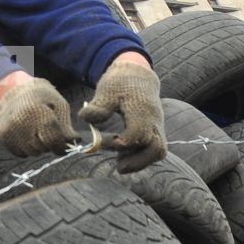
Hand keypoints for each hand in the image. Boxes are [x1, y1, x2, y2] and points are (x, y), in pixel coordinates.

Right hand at [0, 77, 76, 157]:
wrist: (17, 91)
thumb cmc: (43, 99)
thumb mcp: (60, 107)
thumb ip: (67, 127)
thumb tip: (74, 143)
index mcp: (36, 111)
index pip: (52, 140)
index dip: (61, 147)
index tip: (63, 147)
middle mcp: (20, 121)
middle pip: (43, 148)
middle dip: (49, 145)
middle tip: (48, 132)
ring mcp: (9, 129)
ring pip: (32, 152)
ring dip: (38, 147)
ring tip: (37, 131)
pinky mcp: (2, 136)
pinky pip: (21, 153)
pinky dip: (26, 148)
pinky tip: (27, 134)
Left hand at [80, 53, 165, 172]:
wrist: (138, 76)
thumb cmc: (121, 84)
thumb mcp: (107, 90)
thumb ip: (99, 106)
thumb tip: (84, 118)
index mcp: (142, 110)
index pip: (138, 133)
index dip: (121, 142)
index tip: (102, 142)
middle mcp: (154, 121)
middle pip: (157, 148)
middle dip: (139, 161)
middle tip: (119, 167)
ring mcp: (157, 127)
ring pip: (158, 151)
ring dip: (141, 162)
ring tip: (120, 165)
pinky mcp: (155, 131)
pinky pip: (155, 149)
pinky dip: (142, 157)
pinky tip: (125, 158)